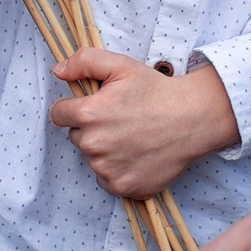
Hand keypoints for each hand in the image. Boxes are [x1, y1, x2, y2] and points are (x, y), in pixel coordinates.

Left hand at [47, 49, 238, 198]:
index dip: (74, 107)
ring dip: (104, 150)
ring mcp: (108, 170)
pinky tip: (136, 155)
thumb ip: (84, 62)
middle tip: (120, 119)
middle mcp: (93, 146)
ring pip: (91, 159)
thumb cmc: (156, 91)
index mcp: (88, 114)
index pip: (58, 114)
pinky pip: (106, 179)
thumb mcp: (121, 65)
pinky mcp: (123, 187)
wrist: (193, 119)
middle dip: (91, 128)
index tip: (94, 106)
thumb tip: (57, 71)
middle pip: (76, 137)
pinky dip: (117, 170)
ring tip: (131, 136)